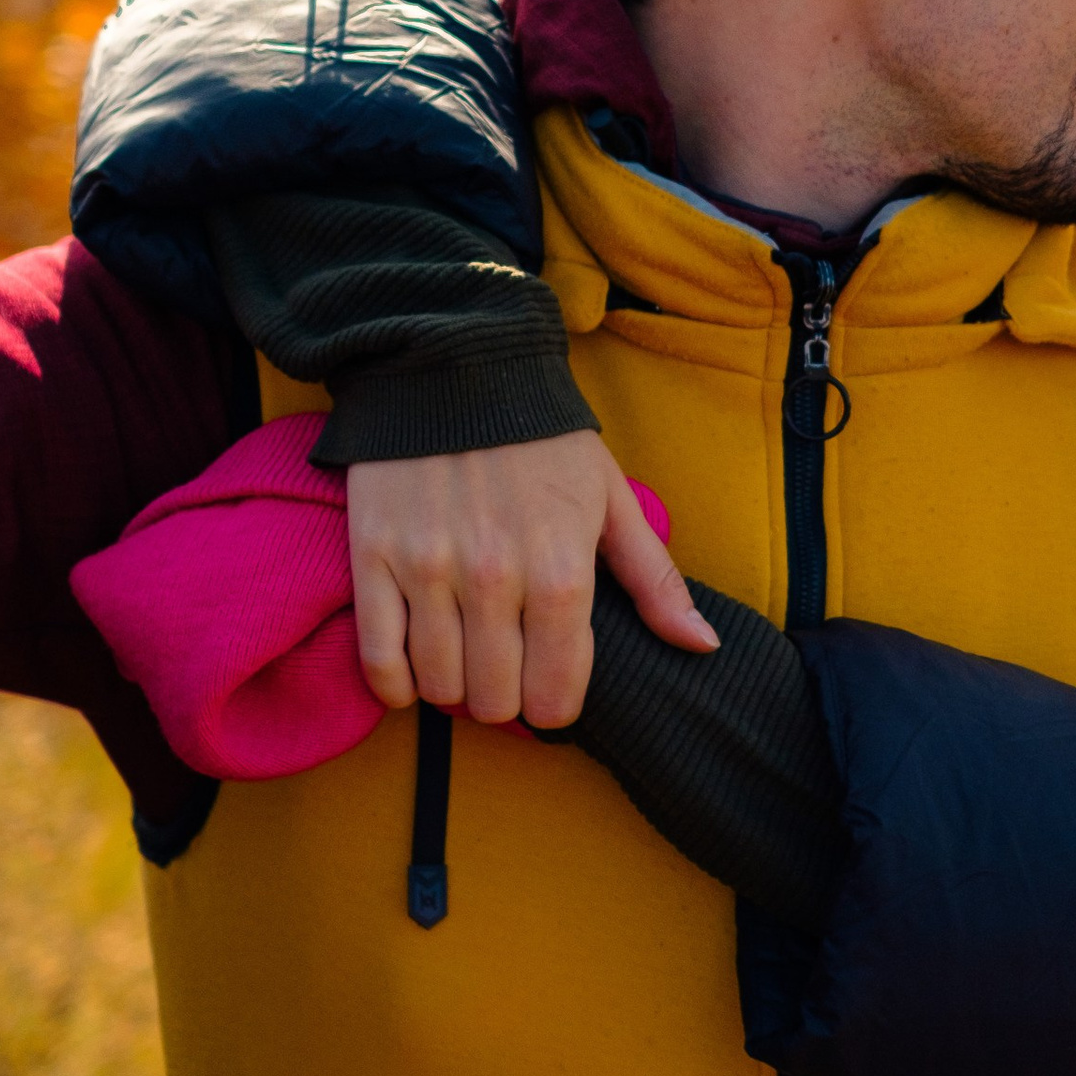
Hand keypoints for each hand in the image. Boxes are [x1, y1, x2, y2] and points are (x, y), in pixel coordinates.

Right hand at [349, 435, 717, 730]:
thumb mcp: (612, 500)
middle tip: (507, 673)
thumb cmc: (544, 440)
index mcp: (562, 571)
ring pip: (438, 686)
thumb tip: (702, 645)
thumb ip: (655, 580)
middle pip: (494, 700)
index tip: (551, 692)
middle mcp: (495, 580)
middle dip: (505, 700)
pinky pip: (378, 658)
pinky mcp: (373, 558)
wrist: (456, 367)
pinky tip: (414, 675)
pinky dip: (395, 685)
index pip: (557, 692)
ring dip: (453, 690)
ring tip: (465, 662)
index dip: (556, 708)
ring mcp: (428, 570)